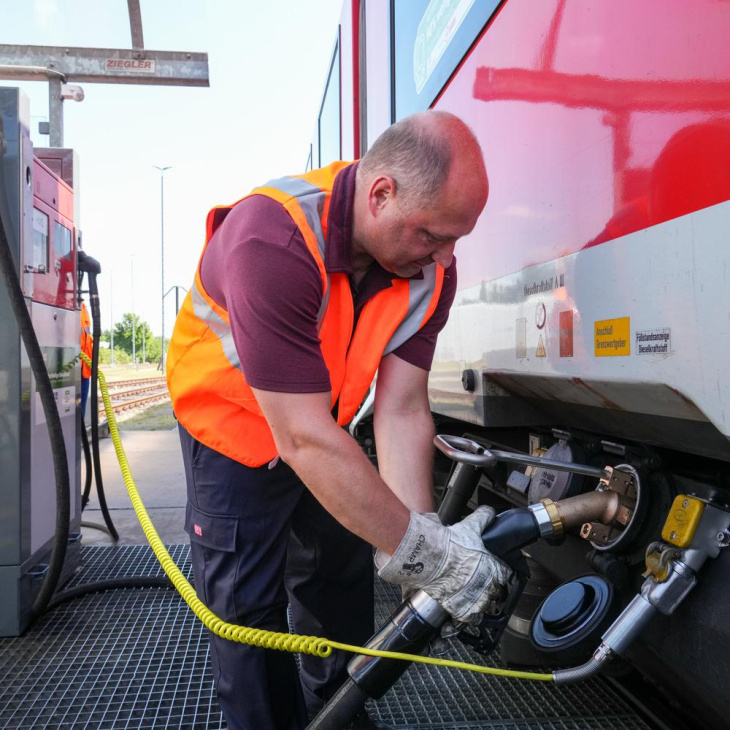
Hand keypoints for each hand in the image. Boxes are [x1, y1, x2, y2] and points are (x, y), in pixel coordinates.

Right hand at [376, 507, 510, 622]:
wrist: (430, 558)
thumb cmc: (451, 543)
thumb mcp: (471, 525)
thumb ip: (484, 518)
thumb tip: (490, 513)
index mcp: (496, 569)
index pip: (504, 574)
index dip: (496, 571)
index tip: (488, 570)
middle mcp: (490, 587)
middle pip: (495, 591)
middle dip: (486, 586)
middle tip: (473, 579)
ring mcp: (477, 600)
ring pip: (483, 605)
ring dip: (476, 600)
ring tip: (465, 593)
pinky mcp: (462, 610)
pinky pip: (469, 617)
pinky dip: (464, 612)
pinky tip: (458, 604)